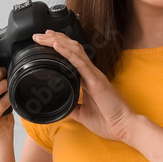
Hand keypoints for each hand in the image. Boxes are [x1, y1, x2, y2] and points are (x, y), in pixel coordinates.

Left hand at [31, 29, 139, 143]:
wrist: (123, 126)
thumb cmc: (108, 120)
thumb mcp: (83, 113)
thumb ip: (72, 107)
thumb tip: (61, 106)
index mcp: (88, 78)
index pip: (72, 56)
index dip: (60, 46)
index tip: (46, 41)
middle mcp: (91, 72)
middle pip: (72, 49)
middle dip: (55, 39)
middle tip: (39, 35)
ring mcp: (93, 74)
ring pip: (74, 51)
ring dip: (58, 41)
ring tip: (44, 36)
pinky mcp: (95, 80)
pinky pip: (79, 62)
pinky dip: (66, 52)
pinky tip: (56, 45)